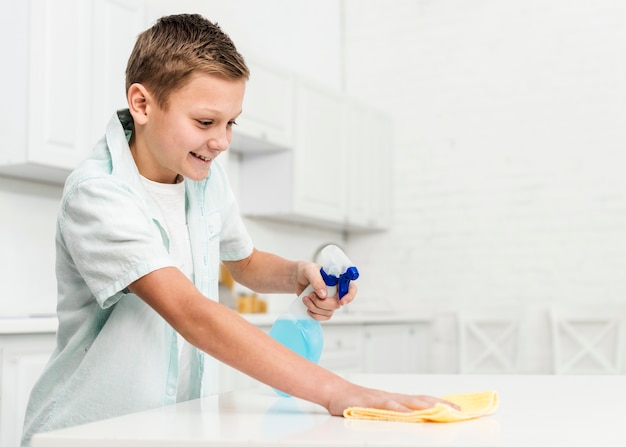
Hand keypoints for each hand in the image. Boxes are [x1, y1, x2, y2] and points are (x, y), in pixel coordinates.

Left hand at [295, 262, 356, 320]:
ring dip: (315, 308)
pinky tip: (308, 308)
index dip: (349, 296)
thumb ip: (317, 281)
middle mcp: (337, 292)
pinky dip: (315, 315)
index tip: (341, 301)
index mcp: (338, 280)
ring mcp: (330, 301)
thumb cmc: (307, 271)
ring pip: (329, 312)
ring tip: (306, 299)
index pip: (351, 289)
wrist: (298, 278)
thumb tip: (323, 295)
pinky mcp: (323, 308)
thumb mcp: (310, 271)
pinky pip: (324, 317)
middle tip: (311, 295)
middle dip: (323, 303)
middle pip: (338, 304)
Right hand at [327, 383, 459, 415]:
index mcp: (398, 400)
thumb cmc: (358, 402)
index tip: (459, 409)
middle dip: (441, 405)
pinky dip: (398, 409)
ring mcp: (383, 399)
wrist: (336, 392)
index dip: (442, 404)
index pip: (424, 401)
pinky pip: (387, 406)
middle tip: (458, 411)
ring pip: (408, 402)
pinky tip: (408, 414)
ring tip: (440, 411)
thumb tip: (416, 420)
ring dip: (425, 406)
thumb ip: (397, 413)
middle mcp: (394, 397)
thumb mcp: (381, 409)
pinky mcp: (370, 402)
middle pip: (421, 400)